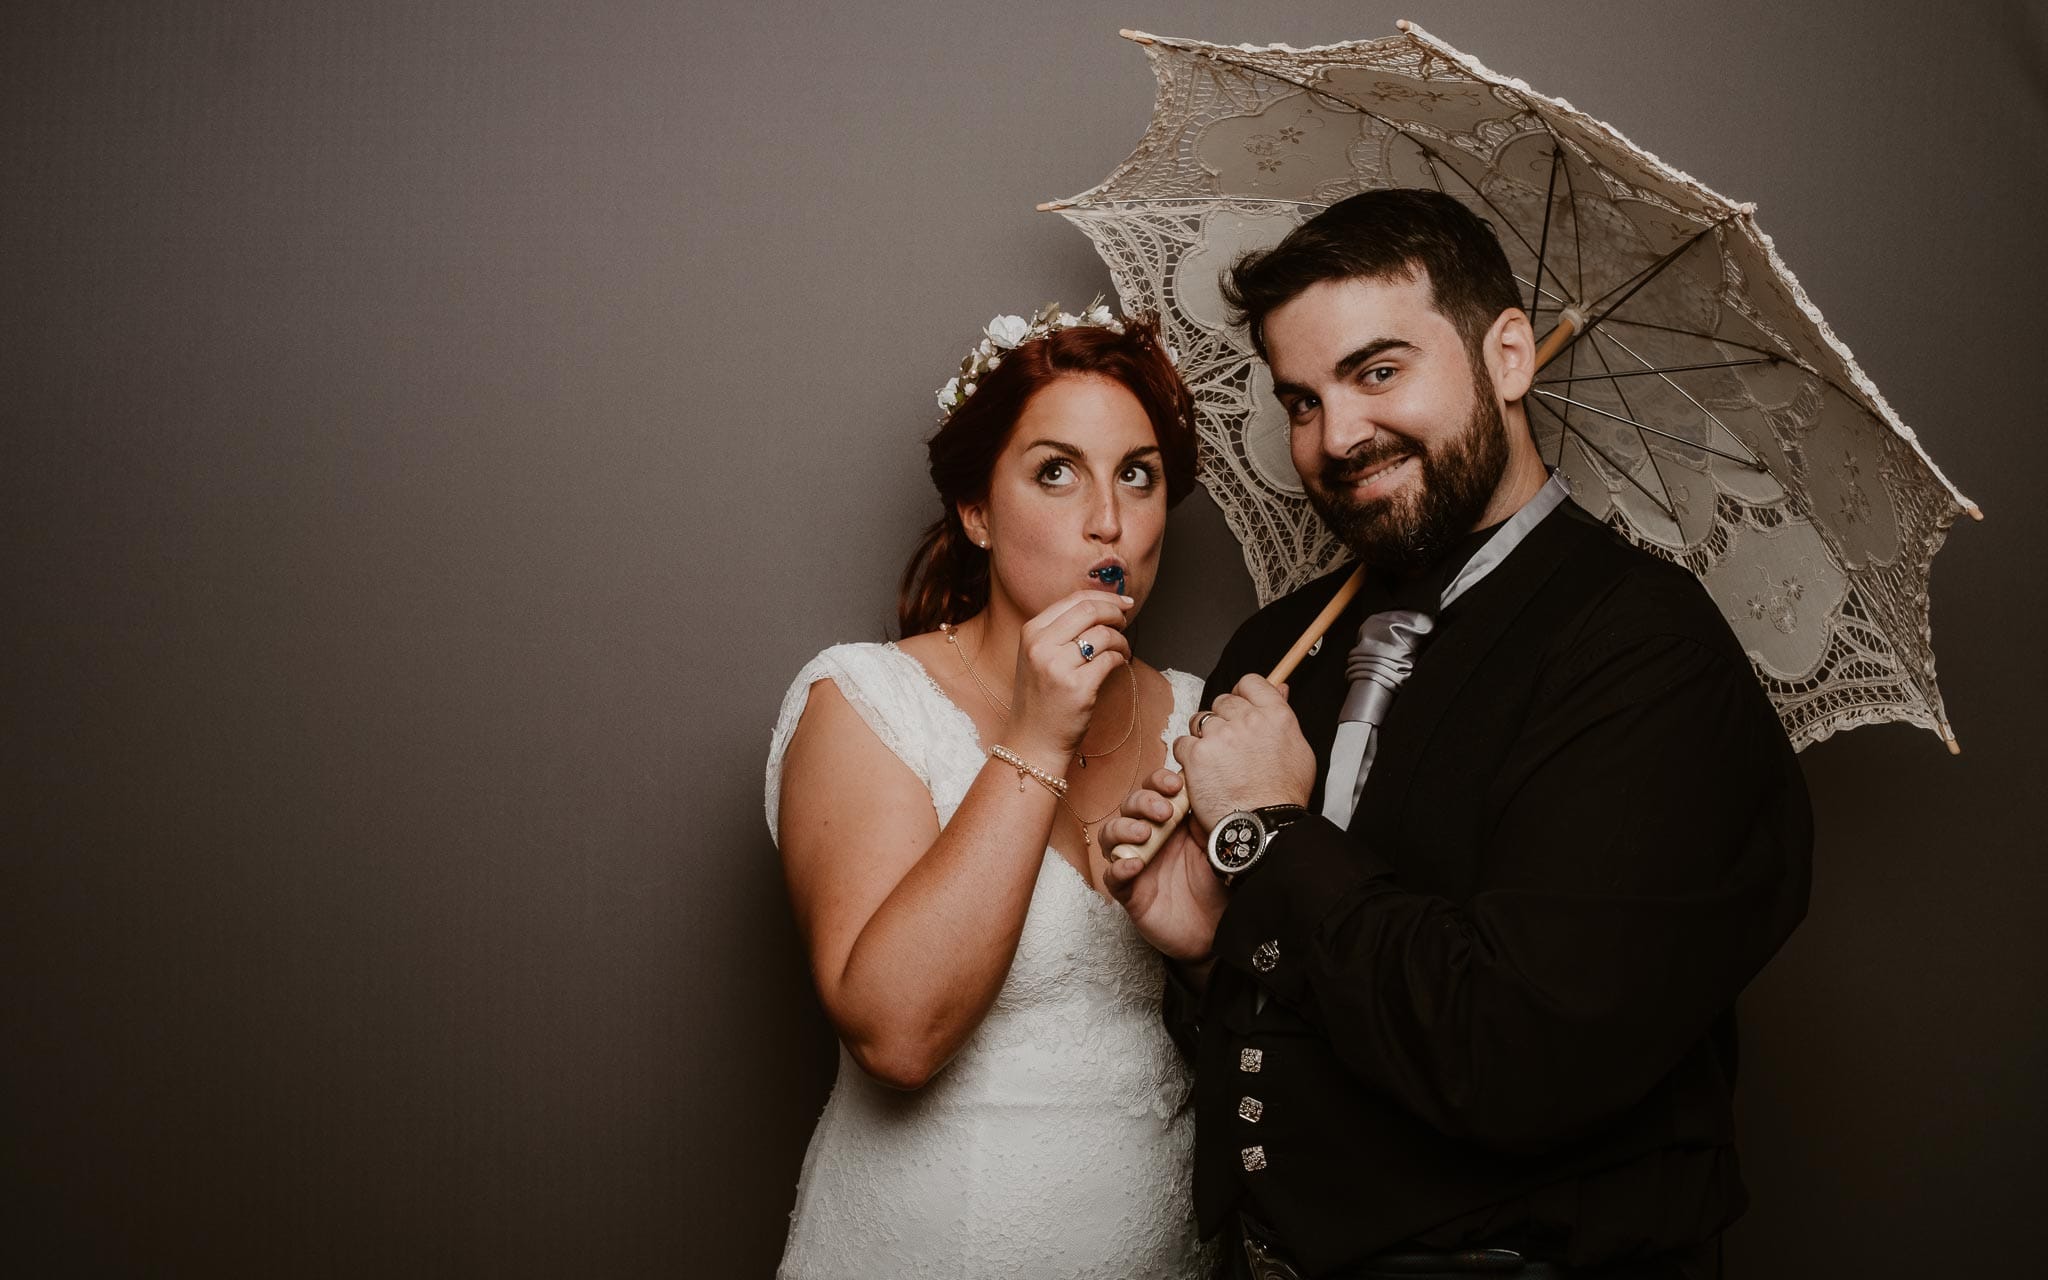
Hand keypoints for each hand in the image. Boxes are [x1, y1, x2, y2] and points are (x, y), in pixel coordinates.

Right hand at [1004, 590, 1134, 761]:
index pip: (1074, 599)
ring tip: (1122, 650)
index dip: (1105, 597)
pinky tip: (1119, 664)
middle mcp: (1040, 646)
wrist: (1033, 741)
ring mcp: (1058, 667)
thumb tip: (1104, 606)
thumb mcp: (1038, 656)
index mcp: (1031, 632)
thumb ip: (1062, 630)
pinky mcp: (1078, 688)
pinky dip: (1120, 659)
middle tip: (1126, 622)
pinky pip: (1110, 660)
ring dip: (1121, 639)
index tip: (1123, 603)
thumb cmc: (1041, 698)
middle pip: (1090, 610)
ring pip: (1104, 634)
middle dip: (1116, 613)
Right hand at [1103, 769, 1227, 963]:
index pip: (1154, 789)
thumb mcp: (1219, 842)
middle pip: (1129, 807)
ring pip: (1111, 836)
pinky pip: (1111, 877)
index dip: (1158, 782)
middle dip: (1143, 803)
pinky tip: (1135, 864)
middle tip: (1164, 812)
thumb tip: (1206, 780)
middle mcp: (1151, 838)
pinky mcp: (1130, 893)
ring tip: (1145, 834)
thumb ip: (1208, 813)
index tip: (1174, 785)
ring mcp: (1138, 864)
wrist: (1223, 928)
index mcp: (1173, 821)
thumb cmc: (1223, 883)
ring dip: (1124, 829)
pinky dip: (1118, 867)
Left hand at [1171, 675, 1315, 831]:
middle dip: (1222, 720)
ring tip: (1215, 763)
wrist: (1264, 826)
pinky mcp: (1197, 754)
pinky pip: (1182, 742)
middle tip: (1228, 746)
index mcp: (1275, 715)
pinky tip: (1200, 772)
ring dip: (1204, 738)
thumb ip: (1283, 715)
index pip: (1251, 683)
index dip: (1241, 693)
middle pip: (1222, 702)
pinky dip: (1187, 756)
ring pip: (1200, 721)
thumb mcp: (1298, 749)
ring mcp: (1220, 735)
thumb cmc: (1283, 795)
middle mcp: (1248, 720)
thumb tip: (1280, 688)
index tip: (1239, 706)